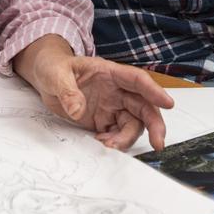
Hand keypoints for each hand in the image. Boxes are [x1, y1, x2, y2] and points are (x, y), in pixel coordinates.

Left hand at [16, 37, 173, 150]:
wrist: (45, 77)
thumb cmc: (54, 67)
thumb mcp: (56, 74)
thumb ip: (67, 91)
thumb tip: (77, 109)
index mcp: (110, 73)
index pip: (137, 80)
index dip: (154, 91)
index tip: (167, 104)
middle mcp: (116, 90)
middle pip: (143, 106)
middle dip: (154, 124)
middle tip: (157, 143)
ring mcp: (112, 106)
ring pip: (132, 124)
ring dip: (127, 138)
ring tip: (110, 146)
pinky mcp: (103, 120)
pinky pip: (117, 134)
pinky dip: (114, 142)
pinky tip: (102, 143)